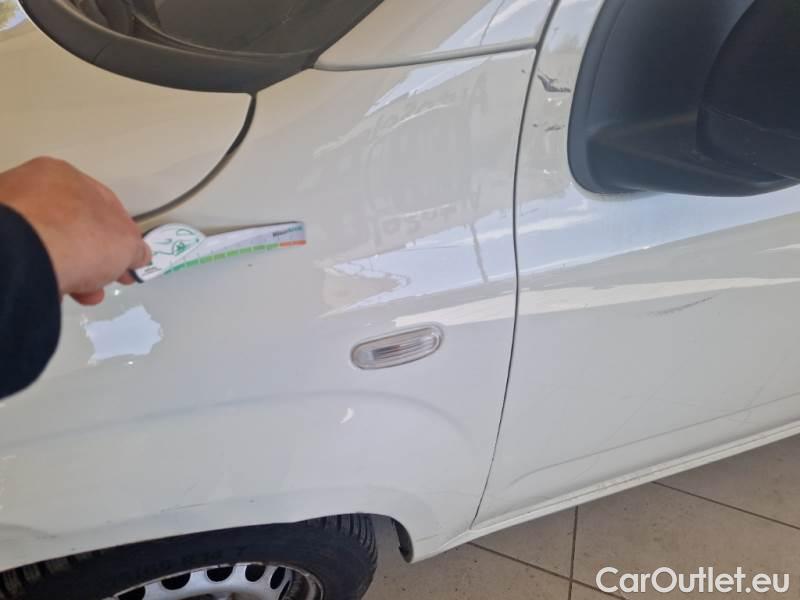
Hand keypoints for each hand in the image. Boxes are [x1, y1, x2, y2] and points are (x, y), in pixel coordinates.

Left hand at [0, 158, 150, 304]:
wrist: (20, 258)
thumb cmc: (79, 238)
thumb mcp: (126, 245)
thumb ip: (135, 249)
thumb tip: (138, 255)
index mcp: (66, 176)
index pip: (104, 204)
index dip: (123, 235)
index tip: (130, 260)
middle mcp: (32, 186)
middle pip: (76, 226)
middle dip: (96, 259)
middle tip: (107, 282)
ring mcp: (7, 213)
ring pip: (52, 245)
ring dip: (74, 271)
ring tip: (85, 296)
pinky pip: (30, 258)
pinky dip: (46, 274)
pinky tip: (58, 292)